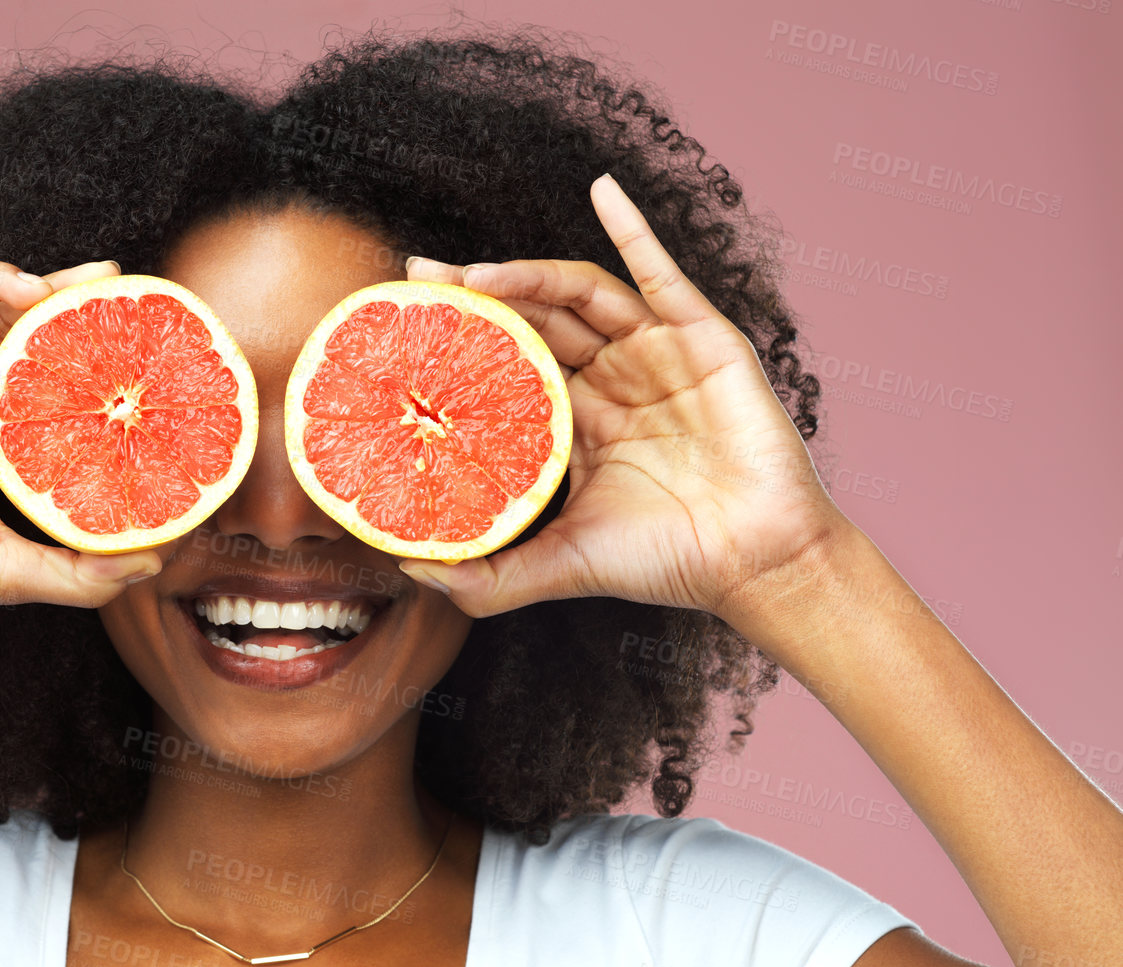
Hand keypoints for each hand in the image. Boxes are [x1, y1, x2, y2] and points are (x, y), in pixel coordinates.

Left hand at [397, 173, 851, 621]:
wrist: (755, 561)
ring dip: (526, 275)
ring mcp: (657, 355)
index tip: (406, 327)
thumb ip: (487, 580)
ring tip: (472, 271)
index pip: (509, 366)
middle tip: (420, 280)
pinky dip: (634, 228)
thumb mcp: (560, 567)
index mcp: (578, 425)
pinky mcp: (702, 338)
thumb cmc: (665, 563)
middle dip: (478, 297)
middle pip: (534, 321)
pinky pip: (662, 273)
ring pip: (579, 296)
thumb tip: (409, 570)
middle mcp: (613, 382)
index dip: (463, 344)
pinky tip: (601, 190)